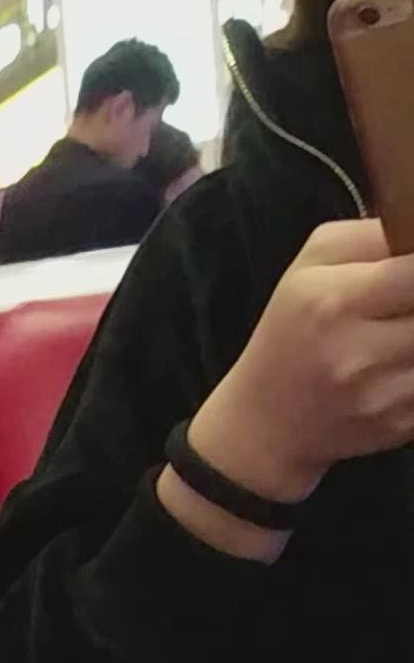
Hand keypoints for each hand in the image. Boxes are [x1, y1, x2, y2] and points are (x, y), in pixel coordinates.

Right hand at [190, 219, 413, 504]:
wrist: (263, 422)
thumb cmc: (290, 331)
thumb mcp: (310, 266)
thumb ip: (369, 236)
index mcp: (333, 301)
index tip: (410, 275)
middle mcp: (356, 353)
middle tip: (405, 305)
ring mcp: (379, 396)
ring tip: (402, 329)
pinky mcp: (396, 425)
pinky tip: (401, 364)